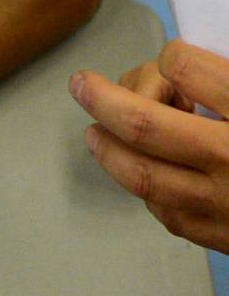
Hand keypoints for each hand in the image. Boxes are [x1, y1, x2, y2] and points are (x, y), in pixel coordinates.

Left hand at [73, 47, 228, 251]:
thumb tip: (189, 62)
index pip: (186, 67)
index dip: (172, 55)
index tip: (174, 55)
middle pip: (146, 124)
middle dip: (103, 98)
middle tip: (81, 83)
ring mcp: (227, 206)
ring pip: (144, 175)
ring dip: (109, 149)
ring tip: (93, 130)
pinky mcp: (227, 239)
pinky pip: (168, 213)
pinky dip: (147, 189)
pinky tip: (139, 172)